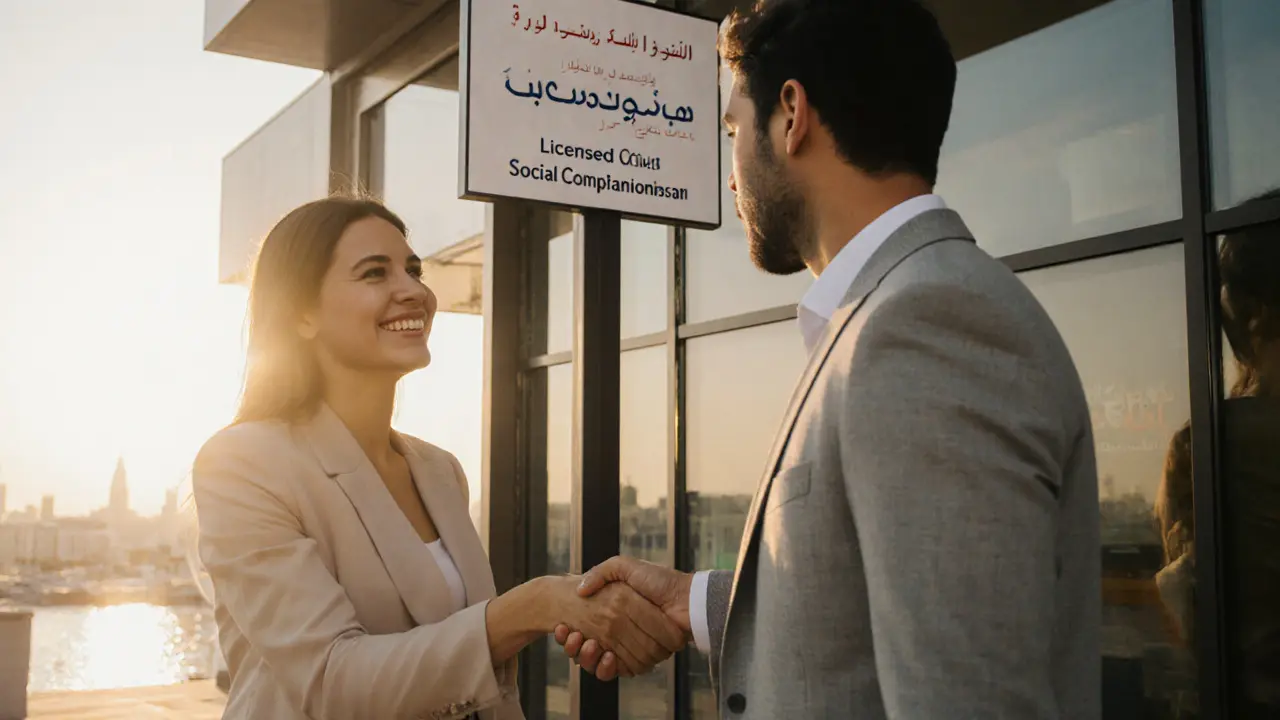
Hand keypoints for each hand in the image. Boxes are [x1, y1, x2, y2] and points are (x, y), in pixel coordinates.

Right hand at [554, 557, 692, 679]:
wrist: (687, 599)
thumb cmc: (659, 581)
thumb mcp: (625, 566)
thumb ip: (602, 572)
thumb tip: (580, 589)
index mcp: (614, 613)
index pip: (585, 628)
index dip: (570, 633)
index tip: (563, 628)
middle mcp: (620, 632)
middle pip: (588, 648)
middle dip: (575, 647)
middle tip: (570, 636)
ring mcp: (629, 647)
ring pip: (598, 662)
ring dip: (587, 658)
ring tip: (586, 644)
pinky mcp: (640, 660)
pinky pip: (618, 671)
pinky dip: (606, 668)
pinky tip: (603, 654)